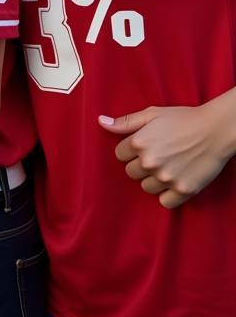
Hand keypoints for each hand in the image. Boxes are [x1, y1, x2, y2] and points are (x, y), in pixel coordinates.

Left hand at [99, 99, 235, 208]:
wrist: (215, 130)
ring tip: (166, 167)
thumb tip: (101, 122)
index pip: (119, 155)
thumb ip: (125, 122)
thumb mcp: (152, 114)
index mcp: (139, 142)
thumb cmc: (183, 119)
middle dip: (140, 165)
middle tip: (156, 156)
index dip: (130, 150)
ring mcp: (167, 177)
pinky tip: (173, 182)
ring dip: (153, 180)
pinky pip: (165, 202)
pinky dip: (168, 195)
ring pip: (146, 187)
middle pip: (131, 172)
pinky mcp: (184, 190)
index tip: (143, 146)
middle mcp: (150, 162)